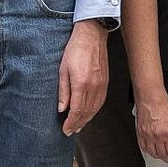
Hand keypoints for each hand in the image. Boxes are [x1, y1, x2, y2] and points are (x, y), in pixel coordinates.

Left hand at [58, 21, 109, 135]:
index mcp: (81, 84)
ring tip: (79, 126)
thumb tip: (62, 108)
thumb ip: (63, 91)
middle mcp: (94, 87)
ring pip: (95, 109)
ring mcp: (102, 85)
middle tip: (70, 131)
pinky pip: (101, 102)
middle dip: (78, 124)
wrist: (92, 35)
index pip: (77, 111)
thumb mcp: (63, 70)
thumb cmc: (76, 49)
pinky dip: (94, 111)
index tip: (65, 129)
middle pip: (87, 113)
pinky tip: (89, 113)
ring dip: (86, 120)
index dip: (71, 123)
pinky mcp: (106, 82)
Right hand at [136, 92, 167, 161]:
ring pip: (153, 153)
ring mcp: (147, 136)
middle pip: (163, 155)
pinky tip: (152, 149)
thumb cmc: (161, 104)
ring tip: (163, 154)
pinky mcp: (140, 134)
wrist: (149, 96)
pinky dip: (149, 150)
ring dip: (159, 155)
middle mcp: (157, 136)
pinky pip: (144, 148)